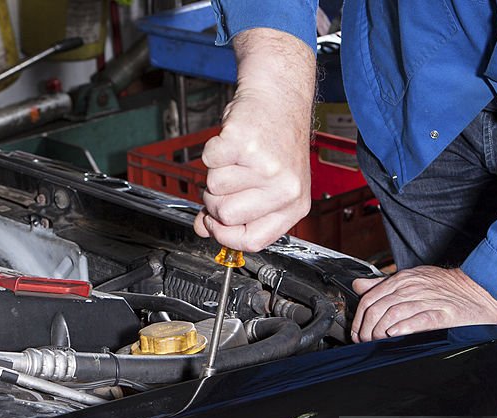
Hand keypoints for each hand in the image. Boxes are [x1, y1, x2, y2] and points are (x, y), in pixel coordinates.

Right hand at [194, 28, 315, 251]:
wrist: (280, 97)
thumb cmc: (276, 141)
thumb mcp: (268, 184)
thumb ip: (239, 212)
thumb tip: (203, 228)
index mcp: (294, 205)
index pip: (252, 241)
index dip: (225, 236)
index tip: (214, 225)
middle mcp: (285, 189)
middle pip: (226, 216)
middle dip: (215, 199)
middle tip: (229, 178)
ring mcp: (266, 166)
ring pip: (214, 187)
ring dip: (216, 171)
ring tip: (236, 157)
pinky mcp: (246, 144)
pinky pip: (209, 161)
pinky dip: (213, 150)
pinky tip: (232, 142)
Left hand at [351, 267, 496, 341]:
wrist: (479, 289)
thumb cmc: (445, 287)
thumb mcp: (411, 279)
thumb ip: (383, 284)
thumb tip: (359, 286)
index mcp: (402, 280)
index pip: (370, 298)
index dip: (359, 319)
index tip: (357, 332)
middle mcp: (412, 288)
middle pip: (378, 309)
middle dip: (367, 330)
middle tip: (365, 341)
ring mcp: (428, 300)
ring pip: (394, 315)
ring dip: (380, 332)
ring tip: (377, 342)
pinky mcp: (443, 313)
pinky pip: (419, 319)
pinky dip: (404, 328)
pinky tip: (395, 335)